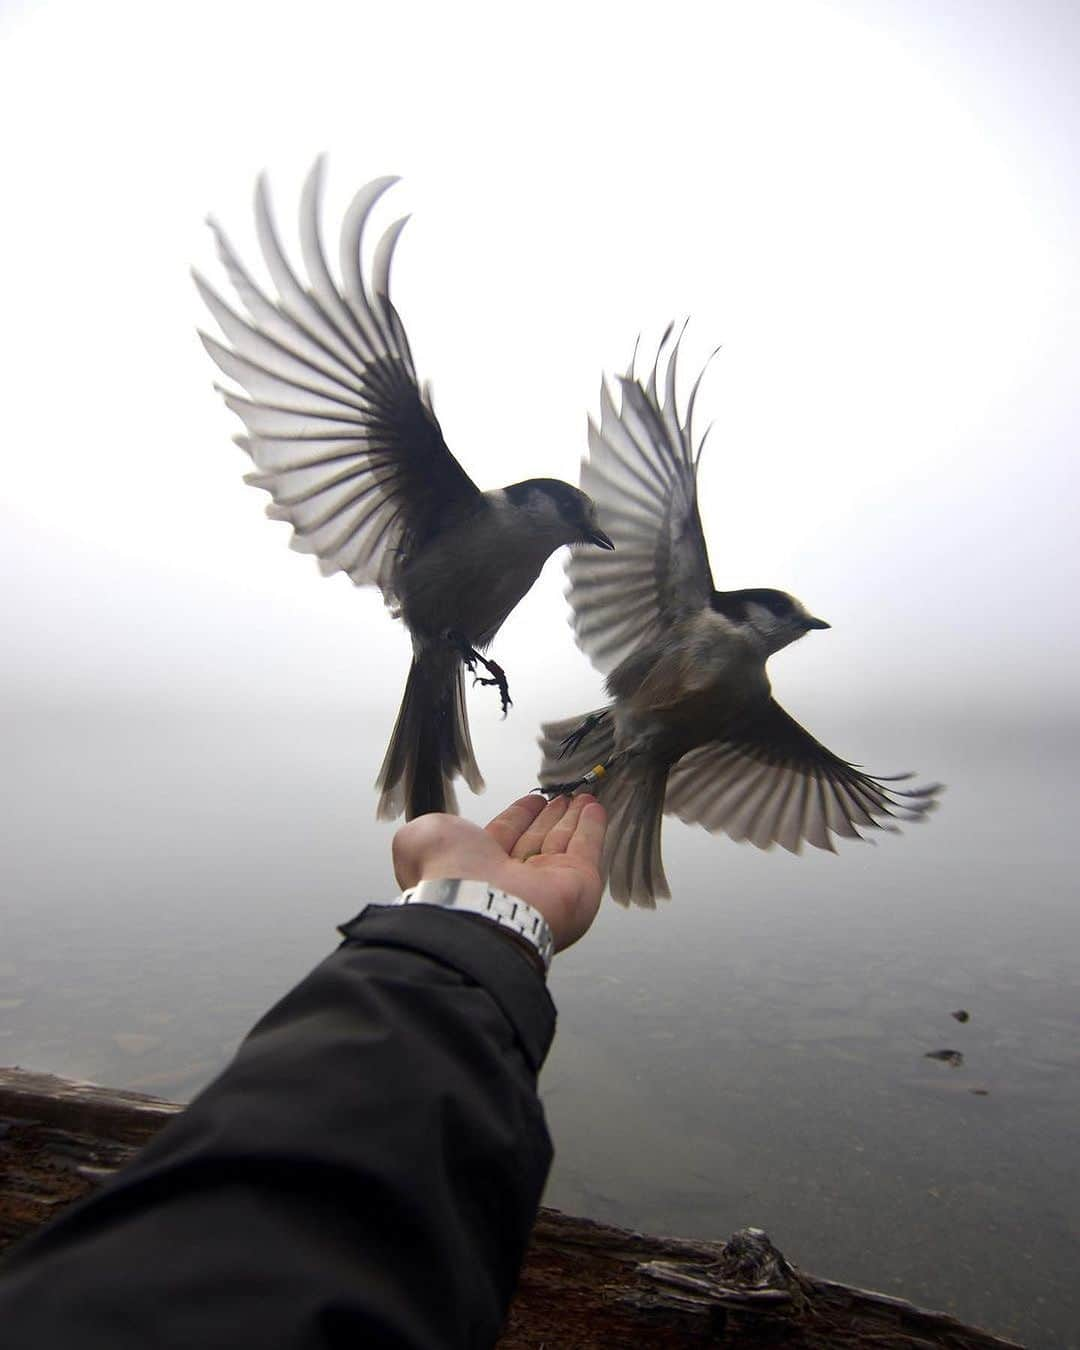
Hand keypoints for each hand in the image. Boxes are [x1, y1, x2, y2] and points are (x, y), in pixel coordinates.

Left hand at [391, 794, 606, 953]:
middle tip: (565, 797)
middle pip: (538, 840)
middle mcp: (514, 879)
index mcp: (479, 868)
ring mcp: (549, 884)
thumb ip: (429, 831)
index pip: (506, 836)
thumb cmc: (446, 871)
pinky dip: (593, 827)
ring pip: (564, 842)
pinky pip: (588, 848)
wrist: (474, 906)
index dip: (520, 816)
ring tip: (584, 796)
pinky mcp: (579, 884)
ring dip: (575, 817)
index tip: (534, 799)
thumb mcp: (421, 839)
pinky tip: (596, 807)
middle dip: (551, 817)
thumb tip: (432, 835)